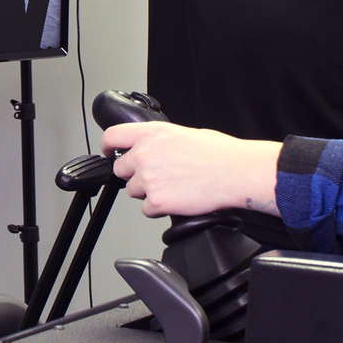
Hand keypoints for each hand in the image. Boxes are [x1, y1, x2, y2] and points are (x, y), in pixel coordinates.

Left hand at [99, 122, 281, 218]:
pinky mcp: (156, 201)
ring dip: (148, 192)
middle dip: (135, 175)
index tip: (109, 153)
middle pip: (120, 170)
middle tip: (157, 177)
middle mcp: (145, 154)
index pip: (112, 136)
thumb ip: (162, 140)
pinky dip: (159, 208)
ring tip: (174, 187)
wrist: (235, 172)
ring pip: (133, 191)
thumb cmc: (219, 153)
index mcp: (151, 133)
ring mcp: (148, 179)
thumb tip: (158, 147)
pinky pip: (147, 209)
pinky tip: (178, 199)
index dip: (107, 147)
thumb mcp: (187, 133)